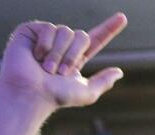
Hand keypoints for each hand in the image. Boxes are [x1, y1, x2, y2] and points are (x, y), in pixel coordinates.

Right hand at [0, 13, 126, 110]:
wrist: (31, 93)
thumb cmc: (55, 96)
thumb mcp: (86, 92)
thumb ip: (103, 82)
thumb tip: (119, 71)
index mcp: (76, 56)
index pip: (96, 39)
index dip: (109, 28)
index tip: (122, 17)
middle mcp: (63, 45)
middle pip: (82, 36)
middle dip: (74, 55)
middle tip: (59, 72)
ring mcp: (47, 36)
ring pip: (66, 31)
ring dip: (58, 54)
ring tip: (46, 67)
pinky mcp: (31, 30)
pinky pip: (48, 28)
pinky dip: (44, 45)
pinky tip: (35, 56)